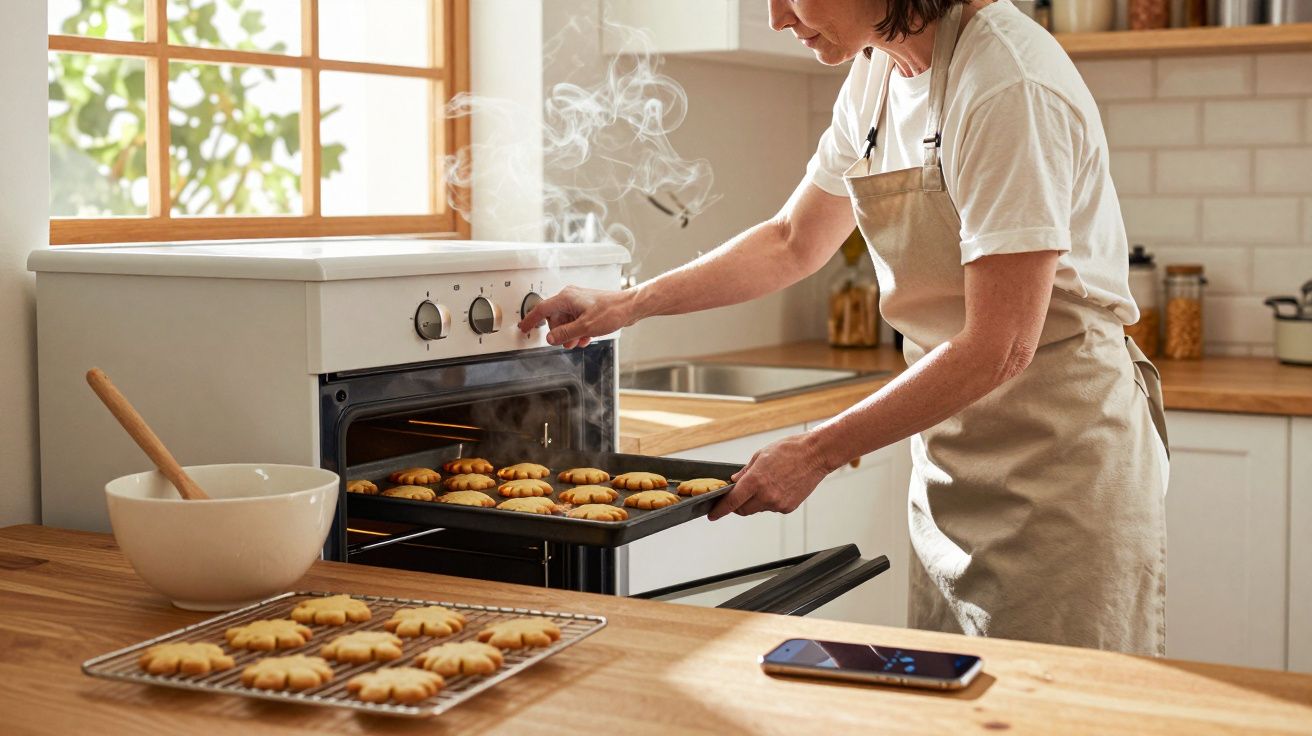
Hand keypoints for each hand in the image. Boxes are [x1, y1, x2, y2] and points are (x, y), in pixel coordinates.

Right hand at [517, 286, 636, 348]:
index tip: (523, 327)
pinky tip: (587, 337)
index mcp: (566, 298)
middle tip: (567, 342)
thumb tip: (551, 338)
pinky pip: (575, 322)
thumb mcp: (585, 327)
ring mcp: (579, 303)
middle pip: (554, 319)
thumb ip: (565, 334)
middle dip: (560, 333)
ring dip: (570, 334)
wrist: (630, 307)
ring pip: (566, 322)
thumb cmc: (611, 311)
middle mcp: (571, 298)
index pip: (541, 309)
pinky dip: (579, 331)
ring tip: (580, 340)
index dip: (530, 320)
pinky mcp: (587, 308)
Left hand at [708, 434, 829, 520]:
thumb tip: (734, 482)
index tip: (713, 515)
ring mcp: (778, 503)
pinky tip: (779, 487)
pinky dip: (770, 501)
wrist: (815, 455)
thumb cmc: (789, 451)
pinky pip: (772, 508)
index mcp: (756, 481)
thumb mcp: (760, 456)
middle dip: (737, 505)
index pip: (732, 502)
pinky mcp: (788, 507)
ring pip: (758, 509)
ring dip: (755, 501)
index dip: (720, 510)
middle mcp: (766, 495)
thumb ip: (745, 472)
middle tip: (739, 495)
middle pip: (743, 510)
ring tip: (767, 483)